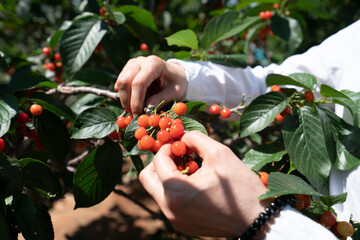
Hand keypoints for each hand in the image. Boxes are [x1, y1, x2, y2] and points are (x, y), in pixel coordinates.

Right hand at [114, 56, 186, 115]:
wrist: (175, 73)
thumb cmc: (176, 82)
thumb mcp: (175, 92)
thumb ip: (161, 99)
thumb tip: (147, 109)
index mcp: (154, 64)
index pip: (139, 83)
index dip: (136, 101)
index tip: (138, 114)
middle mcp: (141, 61)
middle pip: (125, 81)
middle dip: (127, 101)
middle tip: (134, 114)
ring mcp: (132, 64)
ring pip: (120, 82)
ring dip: (124, 99)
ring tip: (135, 109)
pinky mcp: (127, 69)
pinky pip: (120, 83)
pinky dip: (124, 95)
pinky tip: (134, 101)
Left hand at [139, 131, 269, 236]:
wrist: (257, 220)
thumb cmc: (241, 186)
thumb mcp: (220, 154)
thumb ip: (196, 138)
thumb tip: (182, 136)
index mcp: (176, 191)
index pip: (158, 161)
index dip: (168, 146)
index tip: (181, 143)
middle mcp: (169, 209)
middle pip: (148, 178)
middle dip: (161, 161)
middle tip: (179, 154)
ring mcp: (174, 219)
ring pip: (158, 191)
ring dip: (168, 175)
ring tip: (191, 168)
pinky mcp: (182, 225)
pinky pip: (169, 202)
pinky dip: (175, 189)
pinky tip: (196, 183)